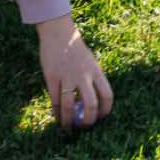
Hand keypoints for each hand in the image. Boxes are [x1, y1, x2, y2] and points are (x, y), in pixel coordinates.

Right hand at [37, 15, 111, 129]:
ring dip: (69, 121)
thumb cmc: (75, 49)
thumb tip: (92, 104)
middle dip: (88, 120)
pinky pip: (55, 100)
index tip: (101, 118)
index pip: (107, 95)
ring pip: (69, 106)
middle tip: (84, 126)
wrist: (58, 32)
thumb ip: (92, 80)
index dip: (105, 111)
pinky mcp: (52, 77)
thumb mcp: (90, 62)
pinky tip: (57, 116)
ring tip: (68, 127)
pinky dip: (56, 112)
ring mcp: (67, 76)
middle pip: (91, 104)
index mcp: (96, 71)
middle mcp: (83, 75)